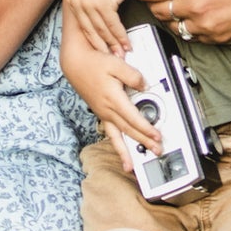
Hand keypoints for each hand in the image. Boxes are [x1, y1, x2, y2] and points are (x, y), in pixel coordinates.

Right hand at [60, 29, 161, 150]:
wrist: (74, 64)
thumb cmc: (93, 63)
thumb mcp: (116, 64)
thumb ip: (133, 75)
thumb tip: (144, 85)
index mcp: (113, 99)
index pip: (133, 119)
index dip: (146, 129)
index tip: (156, 136)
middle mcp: (107, 110)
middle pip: (128, 131)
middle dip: (143, 143)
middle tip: (156, 151)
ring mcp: (103, 113)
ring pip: (116, 137)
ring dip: (125, 152)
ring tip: (130, 166)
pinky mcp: (100, 112)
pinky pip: (110, 132)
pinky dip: (116, 144)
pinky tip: (121, 149)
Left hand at [64, 0, 133, 54]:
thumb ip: (91, 4)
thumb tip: (96, 24)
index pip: (82, 27)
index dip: (94, 42)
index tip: (102, 54)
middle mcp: (76, 1)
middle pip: (91, 32)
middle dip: (104, 48)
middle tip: (113, 59)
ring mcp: (87, 3)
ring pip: (102, 31)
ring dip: (114, 45)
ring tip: (123, 54)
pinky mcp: (101, 3)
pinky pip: (112, 26)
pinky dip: (121, 37)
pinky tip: (127, 44)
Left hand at [129, 0, 230, 44]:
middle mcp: (198, 6)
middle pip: (158, 11)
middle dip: (155, 2)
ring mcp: (209, 25)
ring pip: (173, 26)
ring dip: (171, 16)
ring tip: (179, 4)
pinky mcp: (220, 37)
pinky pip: (193, 36)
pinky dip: (190, 27)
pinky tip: (197, 14)